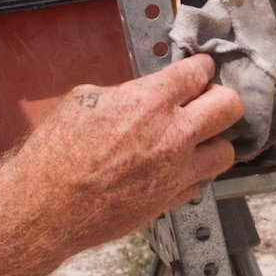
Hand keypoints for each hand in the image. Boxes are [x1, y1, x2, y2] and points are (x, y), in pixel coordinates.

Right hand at [6, 54, 242, 254]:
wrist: (46, 209)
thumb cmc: (55, 156)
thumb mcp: (82, 101)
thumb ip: (122, 93)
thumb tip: (136, 95)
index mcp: (149, 101)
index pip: (197, 72)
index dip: (202, 67)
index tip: (201, 68)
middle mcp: (172, 135)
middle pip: (229, 106)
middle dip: (220, 98)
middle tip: (207, 99)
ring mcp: (176, 171)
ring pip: (225, 151)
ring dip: (213, 141)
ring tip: (195, 138)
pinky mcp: (171, 200)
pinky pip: (199, 182)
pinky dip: (191, 172)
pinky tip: (172, 167)